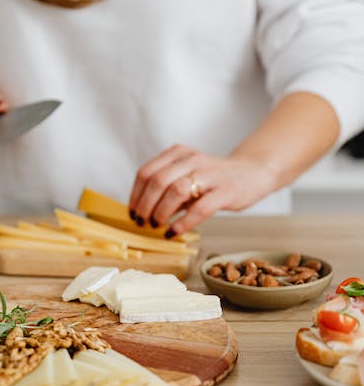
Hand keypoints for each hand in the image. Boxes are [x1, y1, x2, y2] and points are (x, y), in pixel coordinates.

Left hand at [129, 145, 276, 235]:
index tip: (133, 212)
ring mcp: (210, 174)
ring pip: (176, 191)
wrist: (252, 173)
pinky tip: (174, 232)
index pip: (146, 172)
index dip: (135, 195)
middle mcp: (192, 159)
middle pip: (157, 181)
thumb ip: (166, 189)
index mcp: (178, 153)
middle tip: (143, 222)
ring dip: (161, 212)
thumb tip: (140, 211)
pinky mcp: (226, 191)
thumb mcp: (185, 177)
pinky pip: (200, 208)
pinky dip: (183, 223)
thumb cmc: (212, 180)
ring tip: (157, 225)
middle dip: (145, 205)